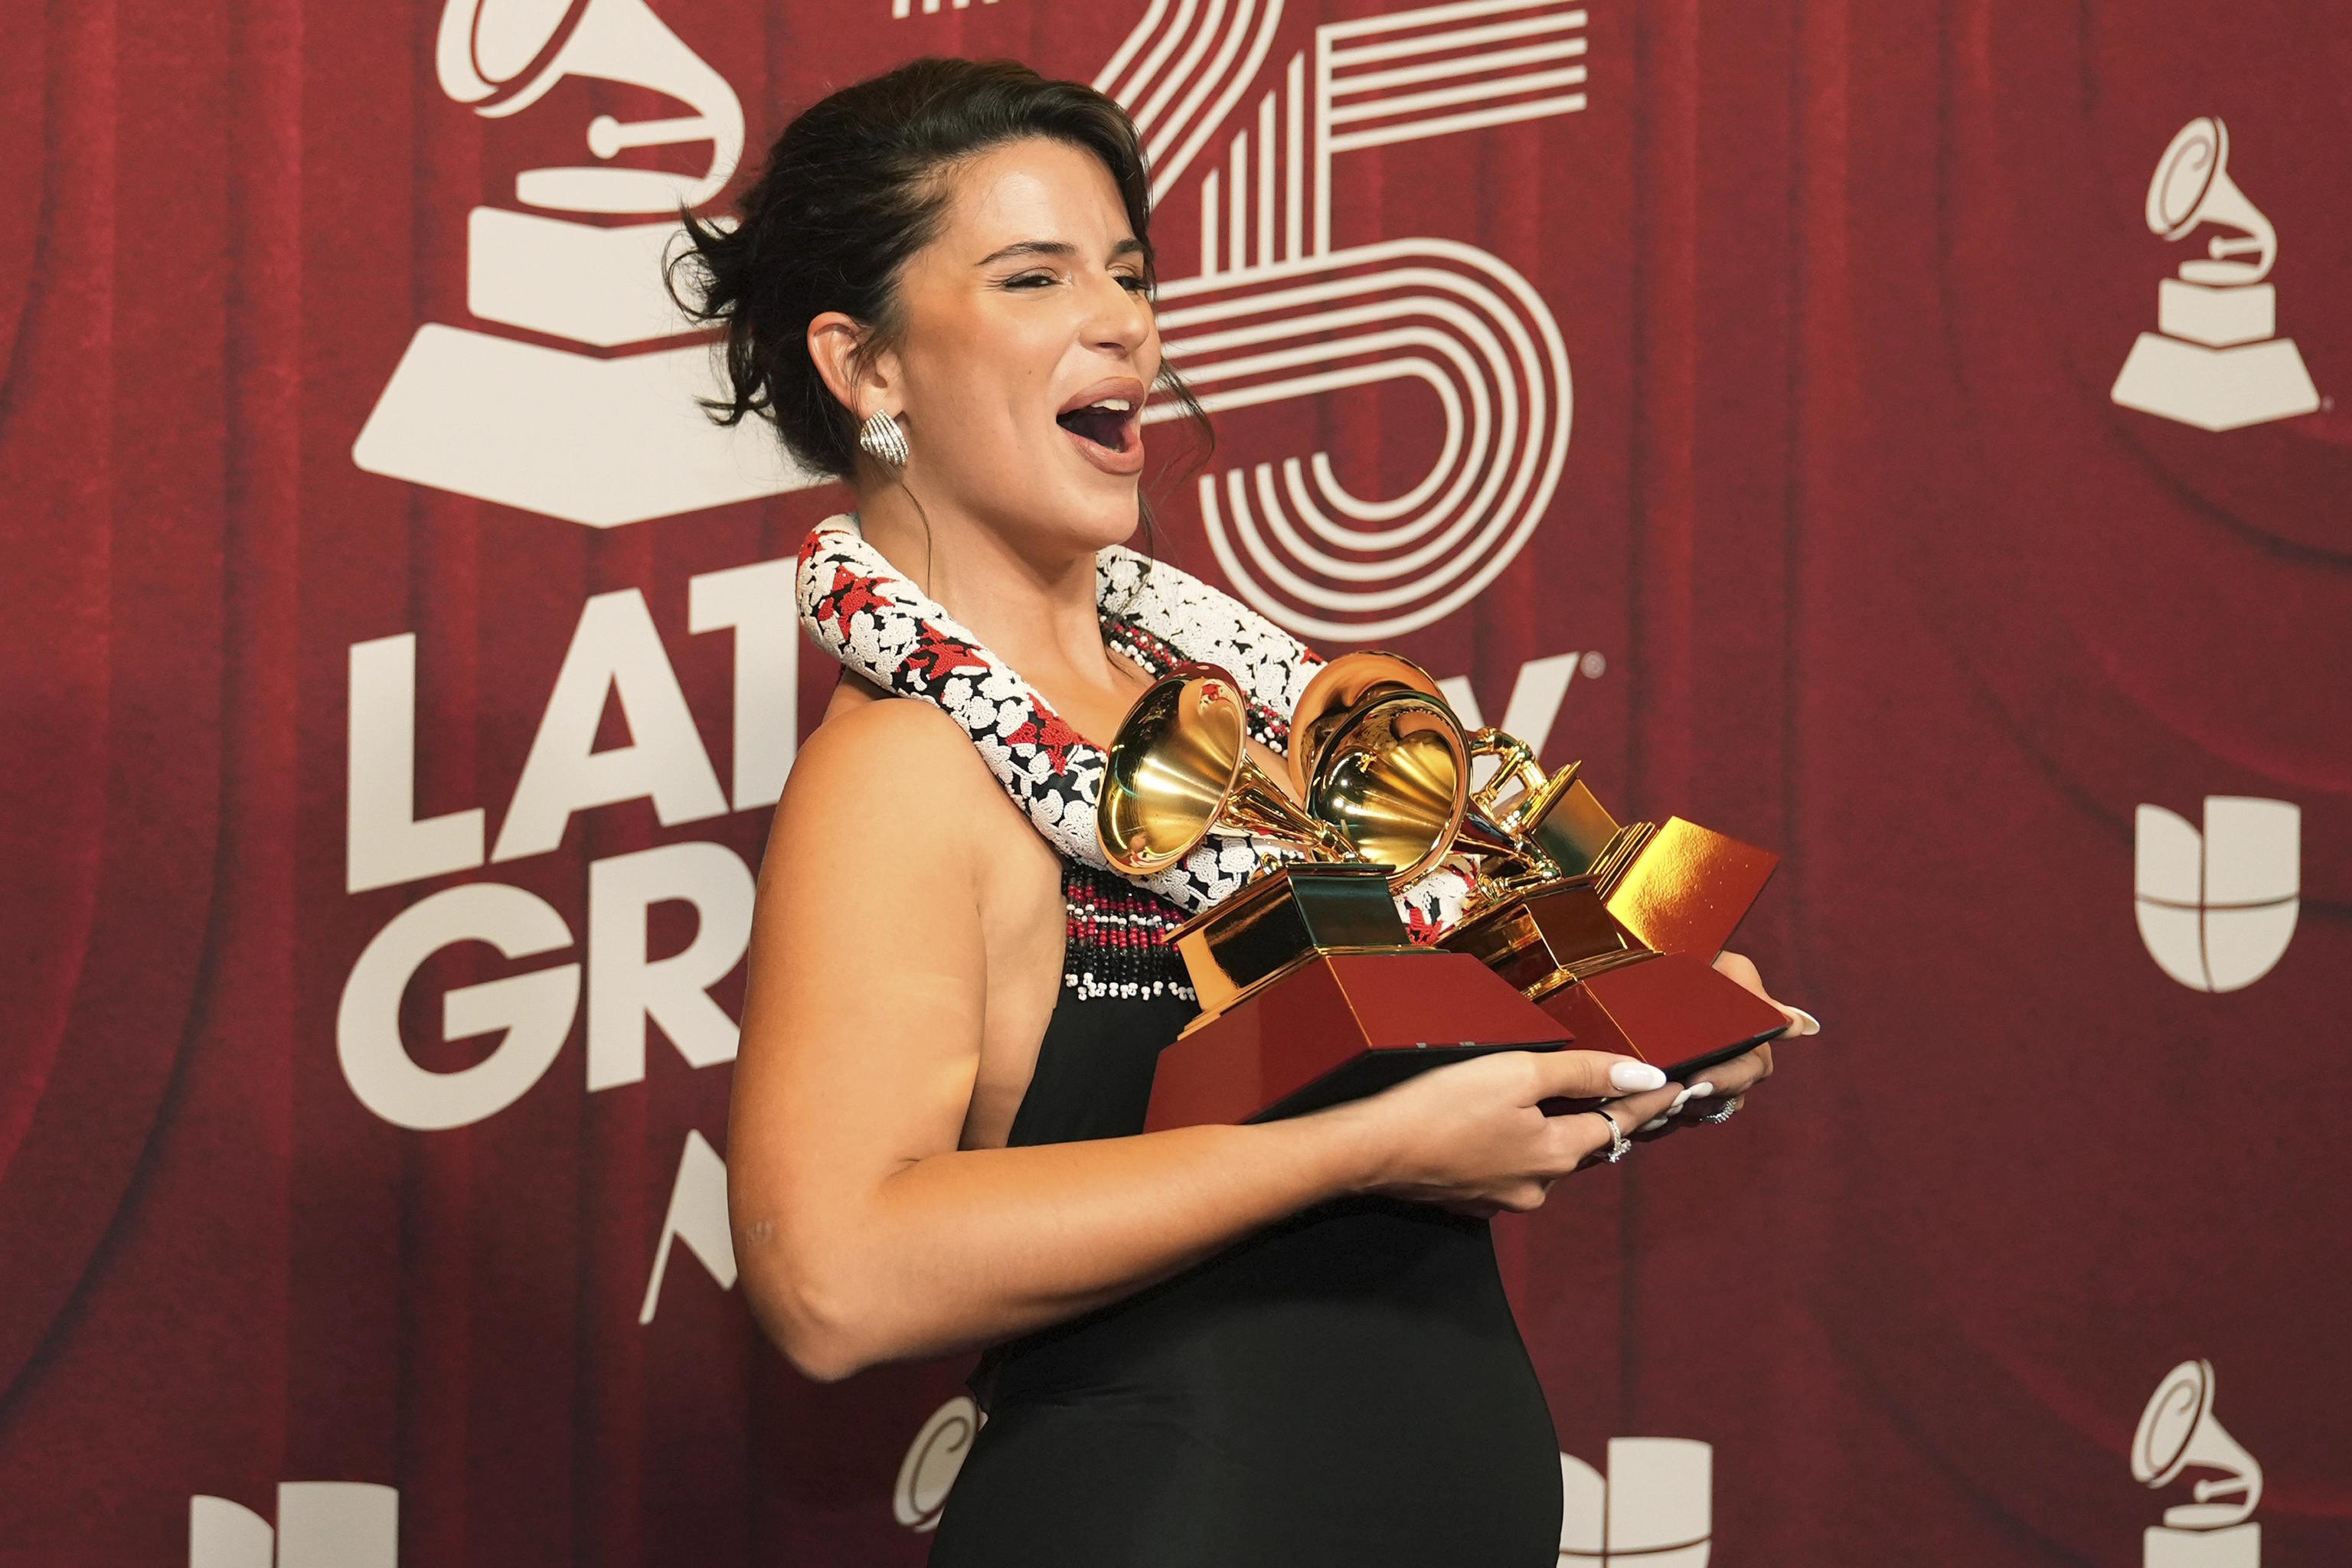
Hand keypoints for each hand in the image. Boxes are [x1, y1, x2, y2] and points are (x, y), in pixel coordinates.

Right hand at [1333, 1048, 1686, 1216]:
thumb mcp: (1518, 1073)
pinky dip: (1513, 1147)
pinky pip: (1507, 1169)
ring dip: (1552, 1133)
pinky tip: (1495, 1126)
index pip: (1617, 1124)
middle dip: (1600, 1117)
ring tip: (1551, 1101)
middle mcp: (1537, 1186)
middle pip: (1581, 1145)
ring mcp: (1502, 1199)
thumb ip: (1584, 1074)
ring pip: (1542, 1159)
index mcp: (1556, 1154)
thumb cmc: (1442, 1105)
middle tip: (1622, 1088)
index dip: (1648, 1102)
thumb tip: (1644, 1077)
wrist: (1370, 1148)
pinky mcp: (1469, 1198)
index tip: (1678, 1086)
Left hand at [1630, 949, 1816, 1142]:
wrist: (1660, 958)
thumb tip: (1801, 1027)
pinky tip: (1640, 1110)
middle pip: (1726, 1099)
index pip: (1751, 1072)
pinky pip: (1667, 1116)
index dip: (1728, 1080)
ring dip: (1680, 1110)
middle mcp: (1726, 1067)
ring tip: (1654, 1103)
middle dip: (1702, 1100)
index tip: (1700, 1082)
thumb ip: (1759, 1000)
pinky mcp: (1666, 1089)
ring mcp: (1697, 1080)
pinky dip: (1657, 1115)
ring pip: (1699, 1112)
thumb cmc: (1703, 964)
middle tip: (1673, 1095)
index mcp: (1747, 1045)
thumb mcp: (1731, 972)